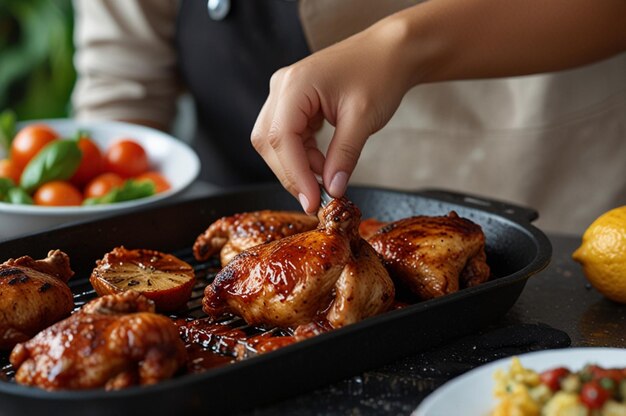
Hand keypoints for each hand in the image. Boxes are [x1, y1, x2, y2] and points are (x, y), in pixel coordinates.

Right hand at [251, 15, 416, 212]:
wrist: (389, 52)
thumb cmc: (380, 74)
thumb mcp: (364, 119)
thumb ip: (344, 156)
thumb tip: (331, 190)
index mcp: (295, 85)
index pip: (281, 138)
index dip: (294, 175)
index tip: (312, 202)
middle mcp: (282, 87)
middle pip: (270, 142)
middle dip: (292, 174)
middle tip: (317, 199)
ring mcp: (285, 94)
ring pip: (276, 142)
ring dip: (298, 166)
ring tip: (327, 178)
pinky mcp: (293, 102)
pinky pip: (288, 137)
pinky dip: (303, 156)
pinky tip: (324, 163)